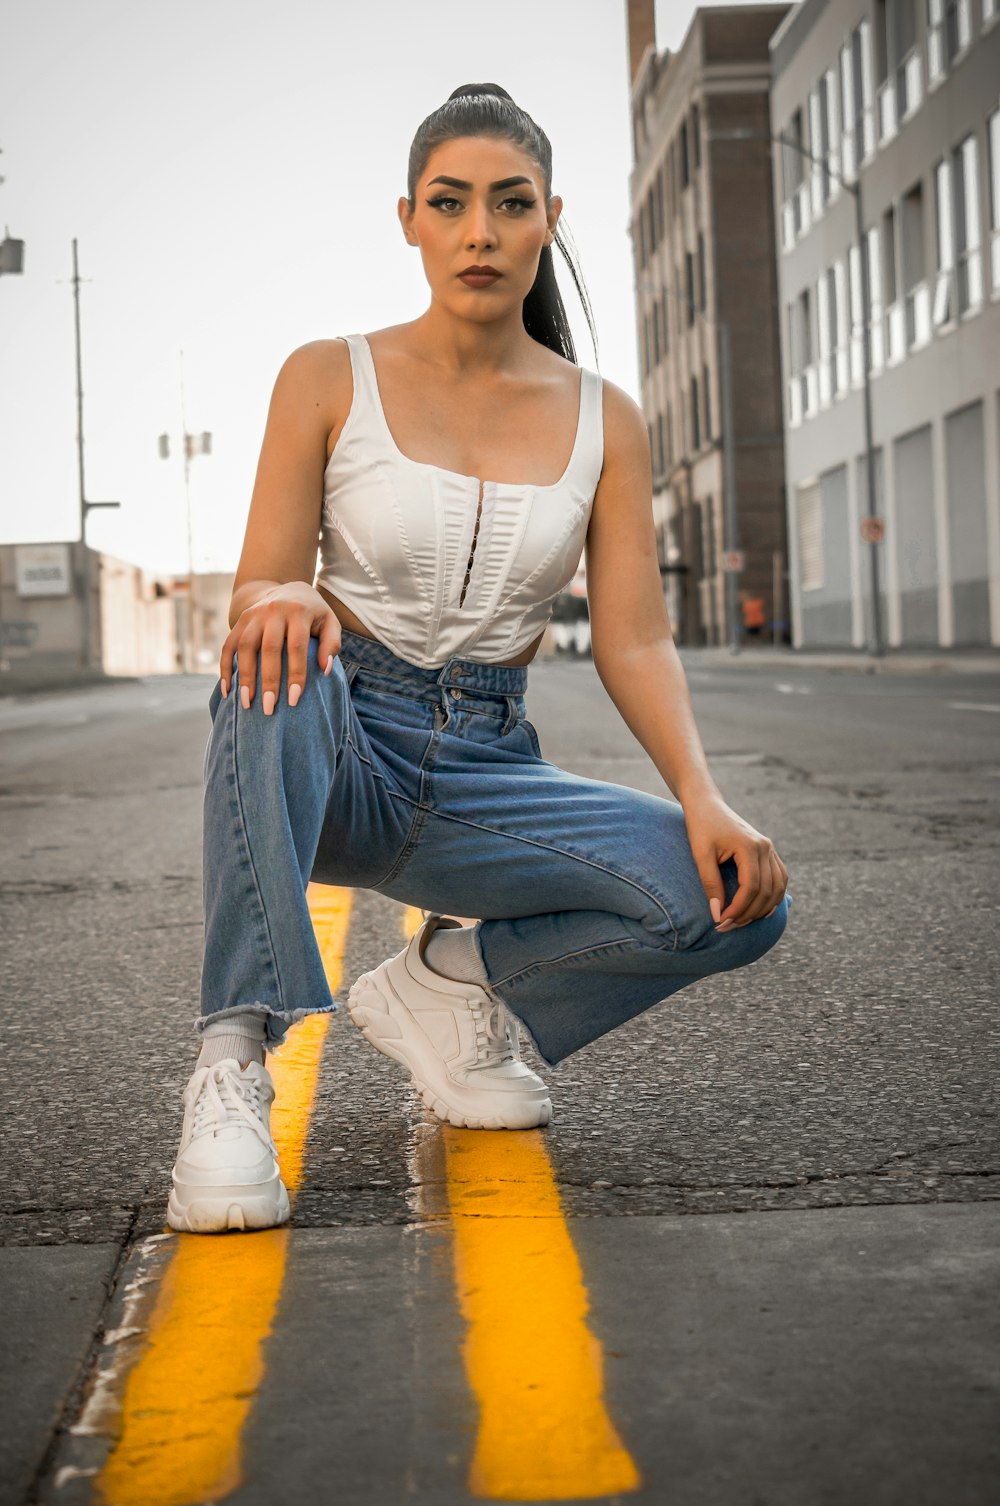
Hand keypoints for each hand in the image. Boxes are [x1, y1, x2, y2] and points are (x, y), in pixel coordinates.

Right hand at [219, 582, 341, 713]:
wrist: (289, 590)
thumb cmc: (313, 614)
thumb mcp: (330, 622)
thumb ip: (332, 643)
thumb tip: (324, 670)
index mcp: (298, 611)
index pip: (296, 646)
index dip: (295, 674)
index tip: (294, 700)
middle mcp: (273, 610)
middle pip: (268, 648)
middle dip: (268, 680)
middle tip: (269, 709)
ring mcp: (254, 615)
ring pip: (245, 646)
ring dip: (245, 677)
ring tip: (246, 703)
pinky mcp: (240, 621)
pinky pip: (228, 645)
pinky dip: (225, 668)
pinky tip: (227, 691)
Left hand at [683, 793, 788, 931]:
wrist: (707, 805)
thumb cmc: (700, 827)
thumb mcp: (700, 855)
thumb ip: (710, 884)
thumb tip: (718, 915)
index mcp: (750, 846)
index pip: (751, 887)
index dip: (738, 909)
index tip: (721, 922)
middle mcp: (765, 848)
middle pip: (766, 891)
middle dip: (748, 913)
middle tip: (726, 926)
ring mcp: (769, 849)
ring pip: (777, 888)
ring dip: (762, 909)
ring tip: (741, 922)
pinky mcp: (768, 852)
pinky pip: (779, 879)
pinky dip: (773, 897)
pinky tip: (761, 911)